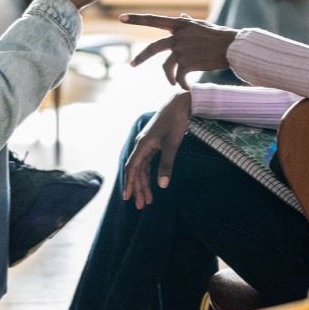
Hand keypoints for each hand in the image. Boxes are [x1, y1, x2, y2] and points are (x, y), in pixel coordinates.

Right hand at [123, 92, 191, 208]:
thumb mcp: (172, 144)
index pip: (132, 168)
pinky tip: (152, 182)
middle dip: (138, 188)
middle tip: (141, 205)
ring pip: (142, 167)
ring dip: (144, 183)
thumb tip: (162, 185)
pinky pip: (148, 162)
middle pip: (136, 170)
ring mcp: (148, 144)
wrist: (180, 103)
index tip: (128, 198)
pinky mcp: (154, 143)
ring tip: (147, 199)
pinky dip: (149, 174)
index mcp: (143, 145)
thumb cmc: (176, 122)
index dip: (130, 183)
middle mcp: (142, 145)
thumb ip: (166, 165)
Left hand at [124, 13, 238, 88]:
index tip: (120, 18)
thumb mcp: (202, 26)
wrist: (233, 47)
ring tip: (173, 83)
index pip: (153, 20)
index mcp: (180, 25)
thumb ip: (188, 22)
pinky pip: (179, 76)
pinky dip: (181, 83)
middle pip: (153, 47)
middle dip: (140, 58)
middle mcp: (178, 36)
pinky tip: (185, 88)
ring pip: (166, 66)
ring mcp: (183, 49)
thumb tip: (181, 16)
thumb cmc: (219, 36)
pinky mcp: (189, 62)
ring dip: (168, 77)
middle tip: (131, 65)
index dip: (136, 19)